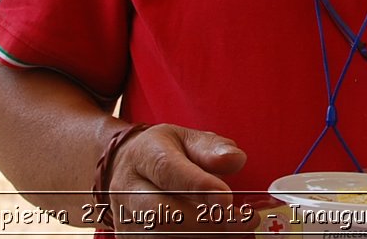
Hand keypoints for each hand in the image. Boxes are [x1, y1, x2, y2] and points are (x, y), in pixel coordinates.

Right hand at [103, 124, 254, 235]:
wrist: (126, 169)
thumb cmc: (164, 152)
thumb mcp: (187, 138)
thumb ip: (211, 148)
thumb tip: (236, 159)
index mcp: (144, 154)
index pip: (167, 170)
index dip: (197, 186)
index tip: (226, 198)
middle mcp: (128, 187)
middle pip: (161, 212)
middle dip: (204, 222)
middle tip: (241, 223)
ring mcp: (125, 217)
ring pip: (159, 235)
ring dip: (202, 236)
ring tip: (235, 232)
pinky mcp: (129, 237)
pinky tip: (217, 236)